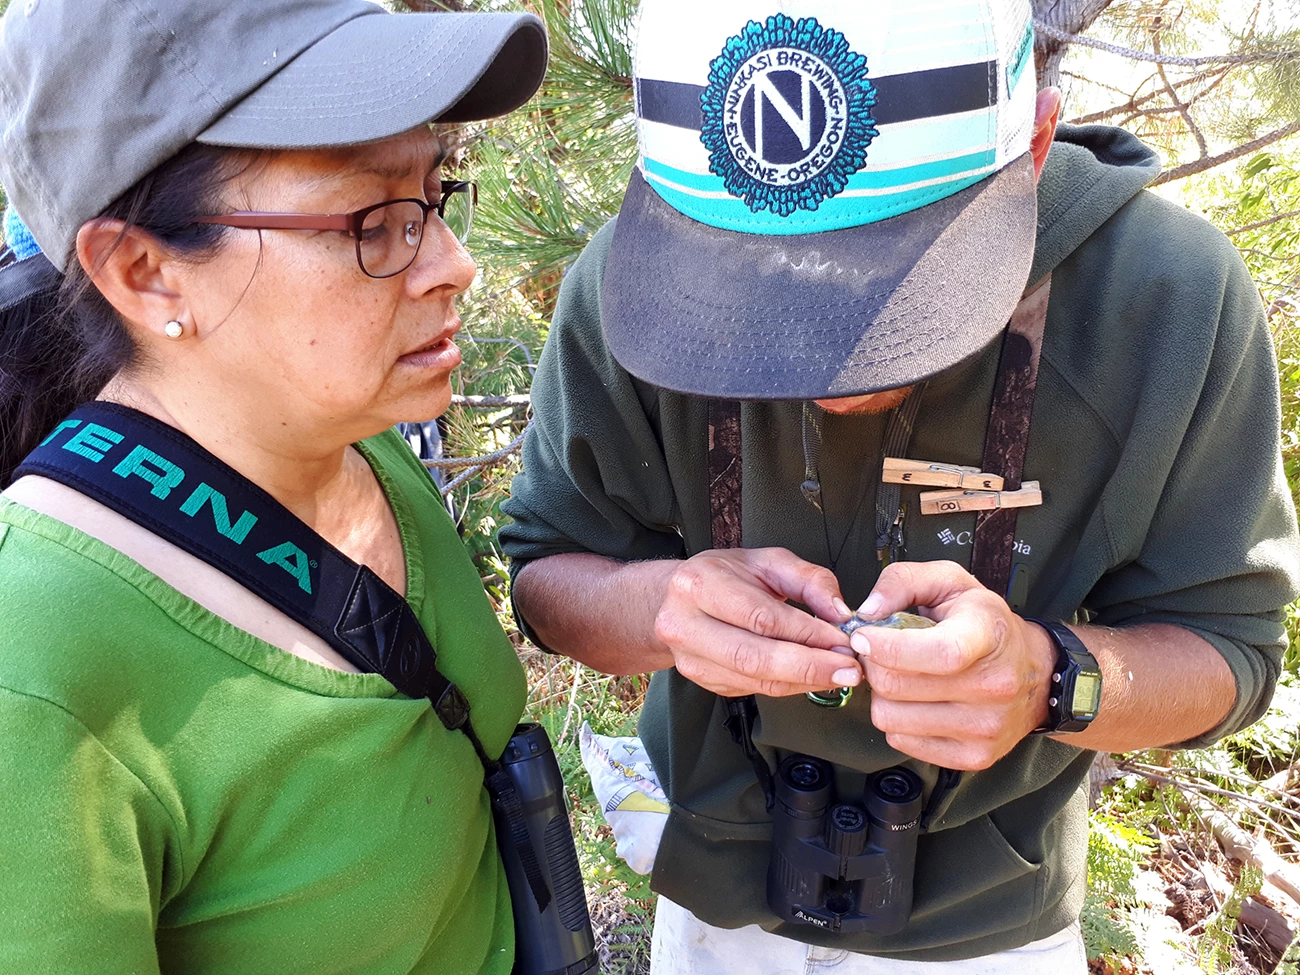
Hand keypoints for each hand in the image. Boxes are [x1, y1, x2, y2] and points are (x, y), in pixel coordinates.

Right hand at [653, 548, 863, 697]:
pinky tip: (811, 677)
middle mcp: (686, 624)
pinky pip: (753, 690)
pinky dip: (789, 686)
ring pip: (755, 679)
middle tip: (848, 669)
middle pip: (755, 657)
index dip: (807, 633)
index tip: (843, 640)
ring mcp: (690, 657)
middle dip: (809, 667)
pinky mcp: (702, 679)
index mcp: (700, 584)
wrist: (677, 598)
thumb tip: (839, 613)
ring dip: (804, 681)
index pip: (761, 617)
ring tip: (838, 674)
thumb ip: (810, 580)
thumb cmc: (726, 576)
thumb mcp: (768, 562)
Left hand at [847, 561, 1055, 769]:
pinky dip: (898, 720)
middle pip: (895, 686)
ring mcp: (984, 727)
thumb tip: (867, 612)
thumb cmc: (985, 624)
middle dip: (874, 665)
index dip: (887, 646)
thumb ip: (903, 581)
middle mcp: (992, 686)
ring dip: (883, 695)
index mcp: (986, 636)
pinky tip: (916, 702)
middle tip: (881, 653)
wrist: (1036, 672)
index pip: (937, 652)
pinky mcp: (973, 757)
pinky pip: (901, 741)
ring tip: (904, 677)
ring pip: (889, 718)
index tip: (864, 637)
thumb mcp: (950, 582)